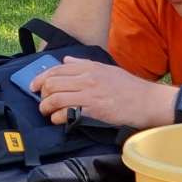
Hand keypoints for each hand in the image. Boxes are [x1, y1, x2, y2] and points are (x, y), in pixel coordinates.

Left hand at [31, 57, 177, 129]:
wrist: (148, 101)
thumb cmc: (129, 87)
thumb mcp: (106, 69)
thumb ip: (84, 65)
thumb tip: (65, 61)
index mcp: (89, 68)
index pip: (56, 69)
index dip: (40, 78)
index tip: (33, 87)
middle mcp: (88, 79)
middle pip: (52, 83)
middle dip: (41, 94)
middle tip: (41, 102)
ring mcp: (91, 95)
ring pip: (56, 99)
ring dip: (46, 108)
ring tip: (47, 112)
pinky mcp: (95, 111)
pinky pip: (67, 114)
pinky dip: (58, 118)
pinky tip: (59, 120)